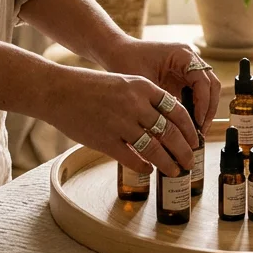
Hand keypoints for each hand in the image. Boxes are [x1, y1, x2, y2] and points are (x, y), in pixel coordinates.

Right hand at [42, 65, 199, 175]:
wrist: (58, 91)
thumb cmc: (90, 86)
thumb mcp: (124, 82)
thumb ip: (144, 99)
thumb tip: (165, 121)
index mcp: (142, 87)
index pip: (176, 110)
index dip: (189, 128)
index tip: (194, 139)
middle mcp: (135, 104)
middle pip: (170, 132)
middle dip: (184, 150)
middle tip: (190, 161)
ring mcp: (121, 124)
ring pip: (155, 149)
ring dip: (168, 163)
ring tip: (175, 171)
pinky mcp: (106, 141)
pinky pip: (133, 159)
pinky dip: (144, 167)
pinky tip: (148, 170)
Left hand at [102, 39, 220, 129]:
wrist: (117, 51)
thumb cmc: (127, 61)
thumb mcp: (144, 84)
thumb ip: (161, 103)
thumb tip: (173, 129)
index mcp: (183, 54)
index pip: (203, 81)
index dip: (203, 103)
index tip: (198, 123)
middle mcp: (190, 59)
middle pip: (212, 85)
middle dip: (208, 109)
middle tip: (201, 131)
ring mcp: (188, 67)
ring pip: (208, 90)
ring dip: (205, 110)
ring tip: (197, 131)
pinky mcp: (183, 76)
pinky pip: (197, 93)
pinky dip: (196, 108)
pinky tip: (189, 124)